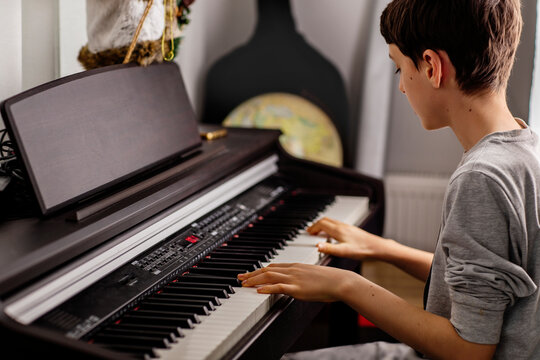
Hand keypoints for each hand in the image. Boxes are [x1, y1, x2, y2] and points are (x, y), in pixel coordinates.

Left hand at [237, 263, 354, 301]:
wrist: (340, 281)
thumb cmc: (330, 280)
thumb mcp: (313, 276)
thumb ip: (303, 278)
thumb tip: (298, 285)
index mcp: (296, 266)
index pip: (273, 266)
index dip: (260, 269)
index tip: (251, 272)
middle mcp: (292, 270)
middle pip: (267, 270)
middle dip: (252, 273)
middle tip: (240, 277)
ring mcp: (294, 278)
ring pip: (269, 276)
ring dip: (254, 280)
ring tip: (244, 284)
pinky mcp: (297, 288)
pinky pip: (278, 287)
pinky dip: (266, 288)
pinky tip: (258, 290)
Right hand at [307, 217, 387, 260]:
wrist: (377, 247)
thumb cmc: (362, 250)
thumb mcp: (343, 252)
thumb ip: (329, 249)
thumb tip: (317, 246)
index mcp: (338, 230)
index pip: (321, 223)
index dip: (313, 227)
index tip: (308, 233)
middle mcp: (342, 226)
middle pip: (325, 220)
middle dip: (316, 225)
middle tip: (311, 232)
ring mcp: (347, 227)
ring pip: (331, 222)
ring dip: (323, 225)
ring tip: (319, 233)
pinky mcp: (352, 230)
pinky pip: (337, 225)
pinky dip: (330, 227)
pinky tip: (333, 235)